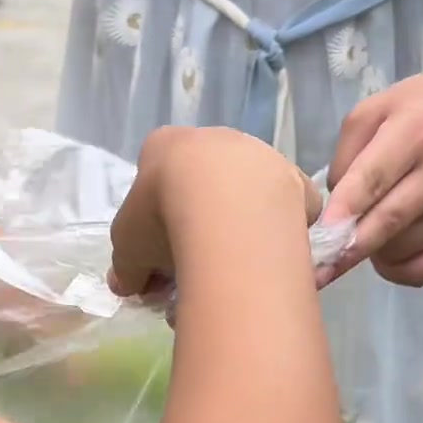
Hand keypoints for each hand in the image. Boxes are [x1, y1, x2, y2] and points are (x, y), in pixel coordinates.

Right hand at [110, 126, 318, 298]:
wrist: (227, 208)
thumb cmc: (161, 216)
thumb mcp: (127, 248)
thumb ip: (125, 265)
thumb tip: (127, 283)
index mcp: (166, 145)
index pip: (155, 181)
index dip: (151, 223)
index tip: (155, 260)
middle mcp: (216, 140)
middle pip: (203, 188)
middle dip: (196, 225)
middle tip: (193, 267)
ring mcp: (260, 156)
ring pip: (246, 197)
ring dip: (237, 228)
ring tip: (232, 270)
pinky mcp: (296, 182)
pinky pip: (285, 212)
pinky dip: (276, 233)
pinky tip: (264, 259)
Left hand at [320, 65, 422, 287]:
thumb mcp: (378, 108)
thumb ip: (347, 153)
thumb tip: (335, 210)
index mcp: (415, 133)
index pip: (374, 177)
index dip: (345, 209)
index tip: (320, 234)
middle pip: (388, 222)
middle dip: (347, 249)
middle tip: (318, 268)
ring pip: (399, 251)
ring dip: (372, 250)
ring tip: (370, 226)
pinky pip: (421, 272)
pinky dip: (394, 269)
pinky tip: (388, 248)